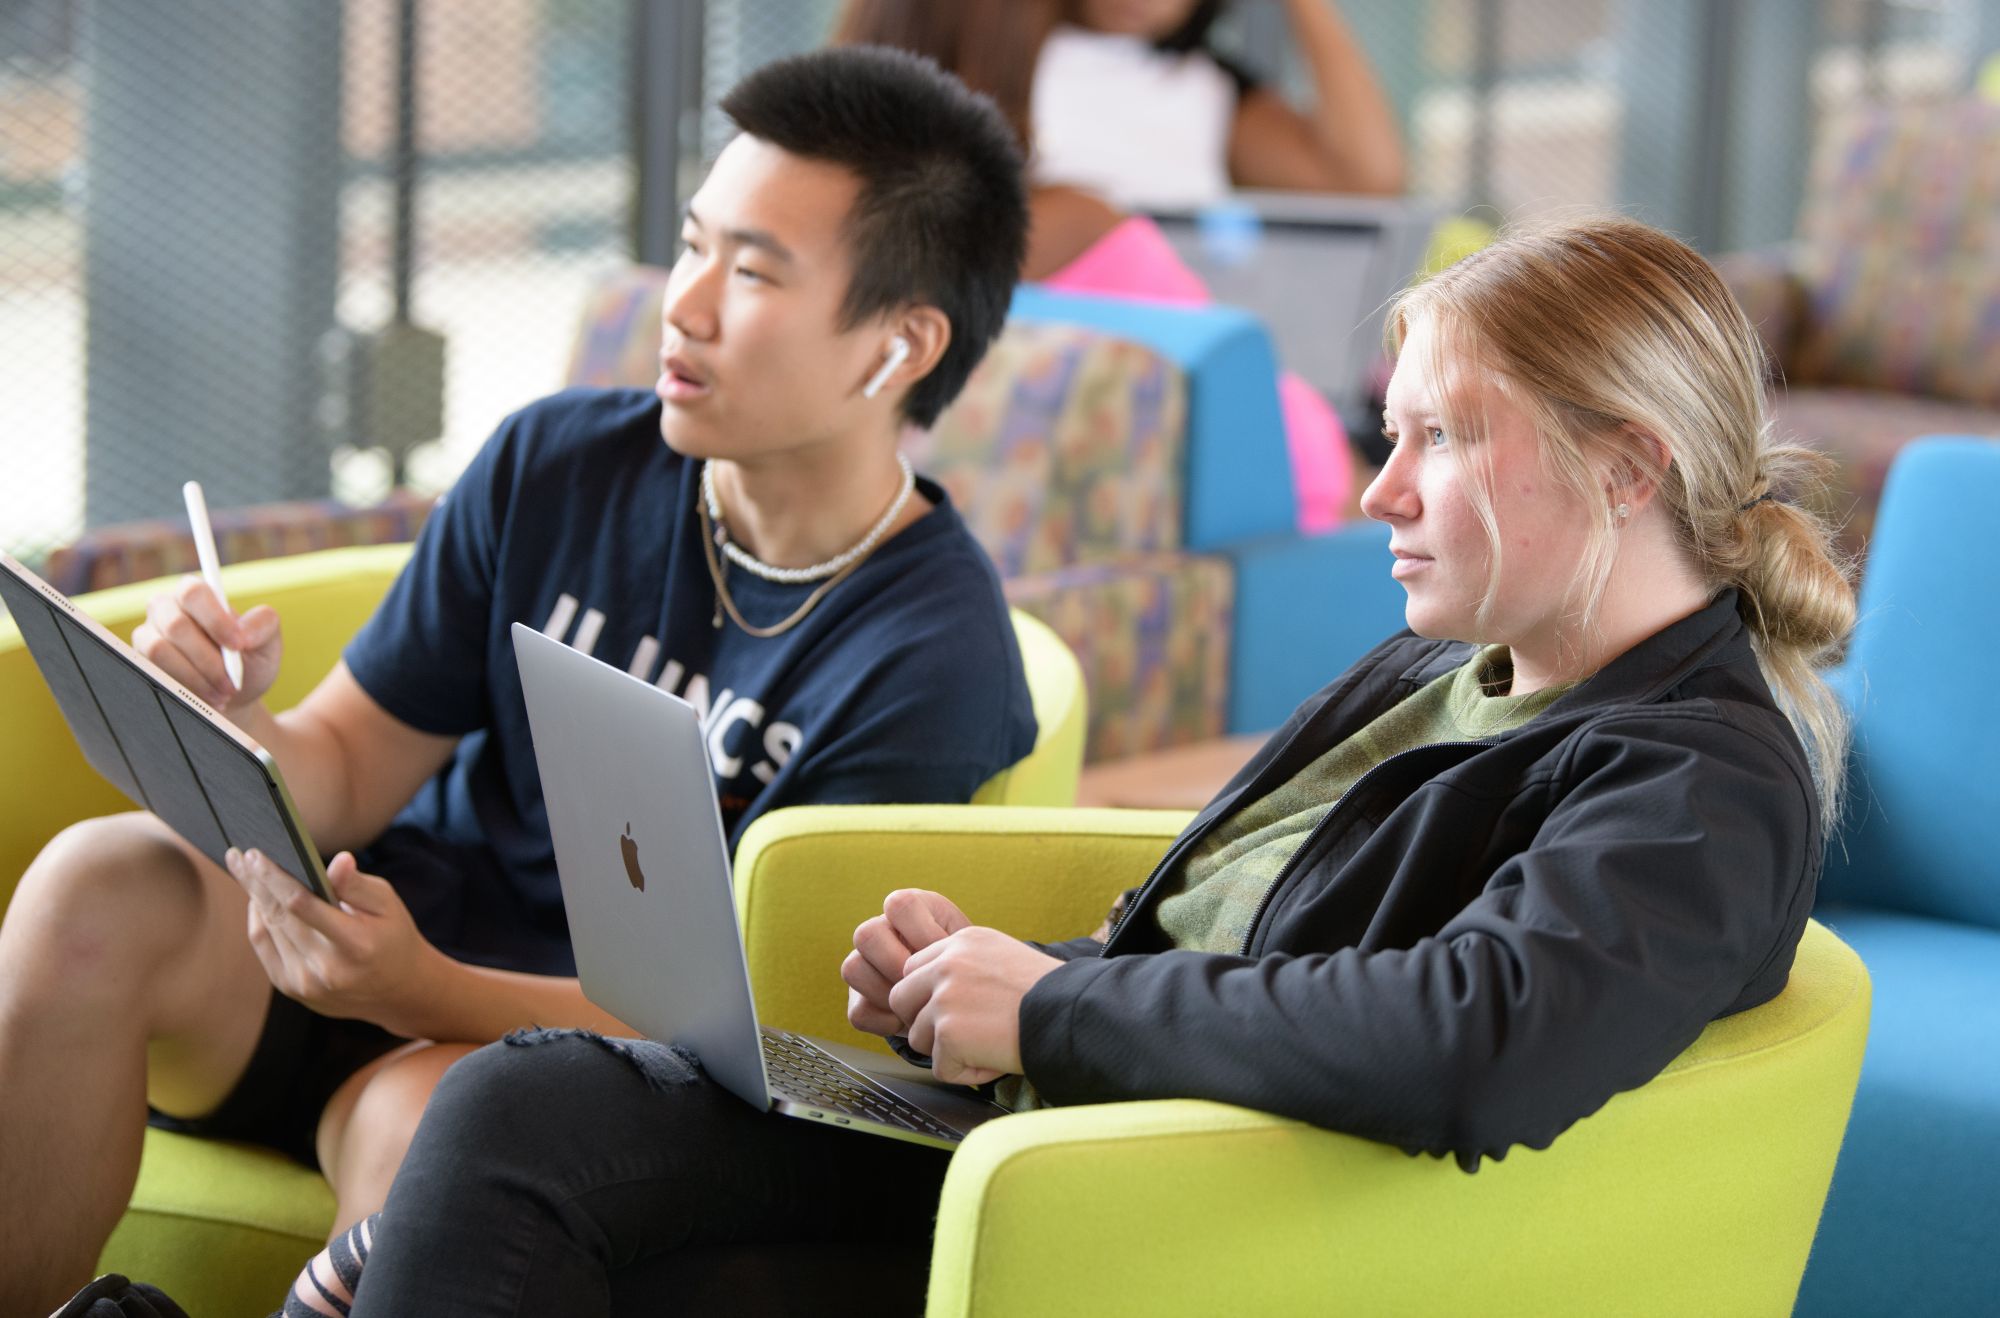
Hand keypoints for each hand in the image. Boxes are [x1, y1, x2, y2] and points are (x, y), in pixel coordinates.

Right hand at [132, 576, 282, 709]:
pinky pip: (153, 672)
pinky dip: (183, 688)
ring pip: (159, 650)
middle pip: (175, 625)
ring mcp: (148, 635)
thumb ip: (263, 626)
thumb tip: (243, 632)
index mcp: (196, 595)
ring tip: (222, 694)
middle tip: (231, 683)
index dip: (215, 619)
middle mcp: (165, 609)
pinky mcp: (140, 662)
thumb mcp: (267, 643)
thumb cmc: (249, 662)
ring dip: (195, 677)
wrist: (231, 696)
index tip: (238, 645)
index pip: (194, 593)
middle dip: (208, 659)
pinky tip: (205, 698)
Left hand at [227, 847, 443, 1035]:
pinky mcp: (292, 988)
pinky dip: (257, 920)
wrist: (396, 992)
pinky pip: (264, 947)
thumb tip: (338, 860)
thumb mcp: (388, 905)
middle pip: (278, 916)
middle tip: (237, 854)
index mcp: (356, 944)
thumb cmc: (393, 937)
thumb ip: (358, 884)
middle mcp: (326, 969)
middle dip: (255, 882)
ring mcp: (306, 983)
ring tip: (244, 871)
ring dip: (253, 897)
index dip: (275, 878)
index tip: (255, 854)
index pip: (302, 906)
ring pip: (268, 929)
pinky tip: (257, 899)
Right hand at [841, 889, 971, 1036]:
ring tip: (918, 1003)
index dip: (921, 931)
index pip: (898, 905)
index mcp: (911, 910)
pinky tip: (910, 1021)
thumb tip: (939, 965)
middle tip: (923, 981)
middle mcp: (882, 931)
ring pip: (853, 969)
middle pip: (866, 934)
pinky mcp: (859, 1000)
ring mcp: (866, 964)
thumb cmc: (967, 965)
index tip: (943, 951)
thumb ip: (953, 949)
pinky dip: (886, 1022)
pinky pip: (859, 1011)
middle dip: (896, 963)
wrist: (961, 994)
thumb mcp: (967, 949)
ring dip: (888, 993)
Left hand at [887, 928, 1063, 1085]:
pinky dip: (967, 1072)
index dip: (931, 996)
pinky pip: (940, 1068)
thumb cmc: (1050, 994)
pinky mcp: (948, 1033)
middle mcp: (948, 964)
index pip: (914, 969)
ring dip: (948, 1050)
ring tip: (988, 1044)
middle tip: (962, 1034)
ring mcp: (944, 998)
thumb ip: (966, 968)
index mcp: (962, 942)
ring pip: (917, 1037)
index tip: (958, 1010)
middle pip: (901, 999)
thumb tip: (935, 994)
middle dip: (925, 1022)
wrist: (1072, 1013)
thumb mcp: (1003, 957)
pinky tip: (995, 1057)